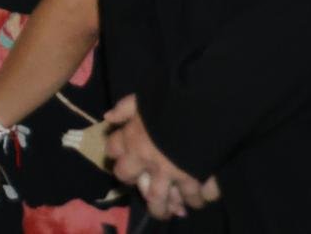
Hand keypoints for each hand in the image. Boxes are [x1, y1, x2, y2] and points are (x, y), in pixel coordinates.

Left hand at [104, 96, 219, 219]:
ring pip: (163, 199)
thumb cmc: (169, 100)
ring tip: (174, 210)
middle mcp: (149, 161)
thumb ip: (125, 108)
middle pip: (134, 182)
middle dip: (138, 188)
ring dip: (167, 206)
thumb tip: (108, 117)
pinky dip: (202, 197)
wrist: (202, 109)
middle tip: (146, 191)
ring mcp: (172, 173)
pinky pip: (199, 195)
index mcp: (133, 139)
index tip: (120, 156)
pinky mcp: (197, 178)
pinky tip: (201, 198)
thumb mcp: (142, 98)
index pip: (114, 151)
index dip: (116, 154)